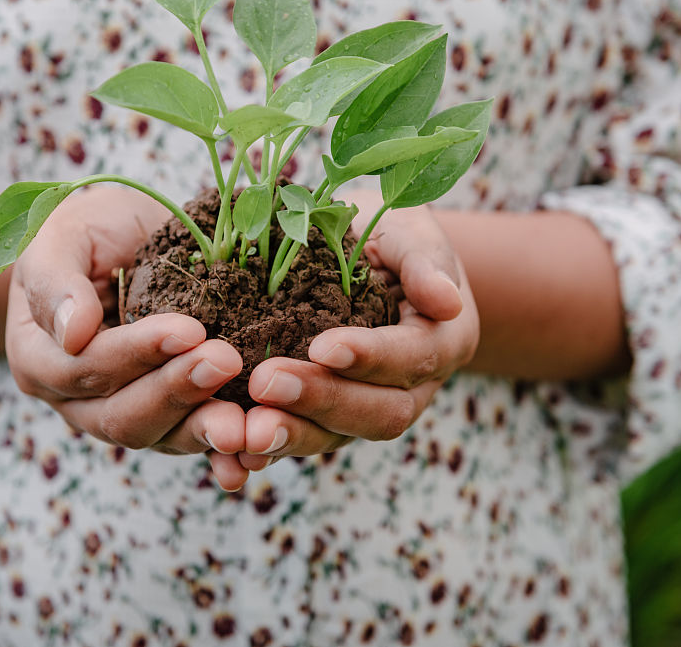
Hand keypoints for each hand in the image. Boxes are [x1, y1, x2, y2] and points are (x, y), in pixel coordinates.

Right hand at [4, 186, 250, 489]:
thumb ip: (56, 281)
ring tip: (244, 420)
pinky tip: (254, 452)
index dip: (136, 353)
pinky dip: (223, 451)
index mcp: (39, 357)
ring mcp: (123, 414)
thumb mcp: (62, 235)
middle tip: (225, 361)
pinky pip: (192, 442)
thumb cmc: (88, 229)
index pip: (85, 367)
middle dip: (177, 391)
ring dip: (204, 428)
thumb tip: (73, 332)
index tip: (189, 330)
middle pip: (122, 415)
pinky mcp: (168, 418)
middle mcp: (76, 400)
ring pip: (160, 437)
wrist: (125, 238)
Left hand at [238, 199, 478, 469]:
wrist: (366, 252)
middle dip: (322, 400)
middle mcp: (413, 387)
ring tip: (246, 428)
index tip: (322, 346)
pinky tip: (234, 450)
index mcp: (443, 339)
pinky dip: (270, 448)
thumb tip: (446, 300)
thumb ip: (424, 260)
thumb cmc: (389, 234)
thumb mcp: (411, 230)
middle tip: (265, 383)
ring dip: (292, 433)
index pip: (412, 357)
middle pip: (378, 411)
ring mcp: (370, 407)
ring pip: (337, 436)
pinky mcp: (328, 417)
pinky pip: (303, 439)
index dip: (370, 357)